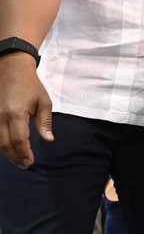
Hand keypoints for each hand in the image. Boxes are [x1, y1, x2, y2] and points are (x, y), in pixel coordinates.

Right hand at [0, 53, 53, 168]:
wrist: (11, 68)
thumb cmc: (31, 85)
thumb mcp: (44, 102)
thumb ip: (45, 122)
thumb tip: (48, 140)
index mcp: (16, 114)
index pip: (19, 140)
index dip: (24, 153)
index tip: (31, 162)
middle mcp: (0, 116)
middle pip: (5, 144)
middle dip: (15, 157)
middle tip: (25, 165)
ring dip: (6, 153)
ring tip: (18, 160)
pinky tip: (7, 149)